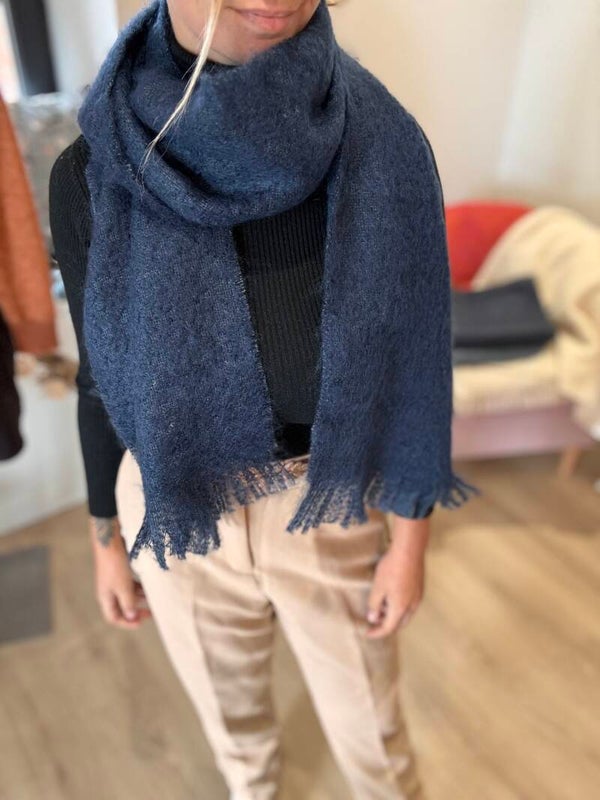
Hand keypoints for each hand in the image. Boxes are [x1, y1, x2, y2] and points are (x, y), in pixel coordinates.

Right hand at [89, 516, 151, 628]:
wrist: (110, 541)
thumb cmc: (115, 566)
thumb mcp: (123, 587)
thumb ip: (128, 603)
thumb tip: (132, 617)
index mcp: (105, 598)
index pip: (114, 618)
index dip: (127, 623)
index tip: (141, 622)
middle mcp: (108, 591)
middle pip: (122, 608)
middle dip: (136, 612)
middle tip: (150, 613)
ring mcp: (114, 581)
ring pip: (128, 595)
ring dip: (140, 599)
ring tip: (153, 599)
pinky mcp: (120, 572)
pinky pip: (130, 585)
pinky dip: (139, 588)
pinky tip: (149, 586)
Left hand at [365, 514, 428, 637]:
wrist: (409, 550)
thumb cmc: (392, 569)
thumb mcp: (378, 587)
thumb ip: (374, 605)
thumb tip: (373, 618)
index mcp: (401, 608)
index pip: (389, 628)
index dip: (377, 633)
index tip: (367, 633)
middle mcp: (412, 606)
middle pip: (399, 623)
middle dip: (386, 625)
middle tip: (374, 622)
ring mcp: (418, 596)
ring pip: (405, 614)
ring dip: (393, 615)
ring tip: (380, 606)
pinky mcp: (420, 587)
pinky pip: (409, 604)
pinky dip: (399, 606)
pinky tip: (391, 596)